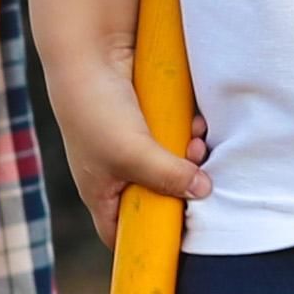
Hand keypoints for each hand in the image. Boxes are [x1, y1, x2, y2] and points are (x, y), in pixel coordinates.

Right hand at [51, 65, 206, 233]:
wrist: (89, 52)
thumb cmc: (96, 111)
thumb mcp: (134, 154)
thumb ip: (169, 177)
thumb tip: (204, 191)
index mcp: (100, 193)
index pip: (122, 234)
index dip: (148, 241)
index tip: (181, 239)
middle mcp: (116, 173)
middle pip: (157, 199)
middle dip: (182, 190)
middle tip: (200, 179)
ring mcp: (132, 146)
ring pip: (171, 166)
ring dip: (190, 157)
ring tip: (198, 145)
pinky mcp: (147, 121)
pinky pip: (175, 136)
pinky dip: (189, 132)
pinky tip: (197, 124)